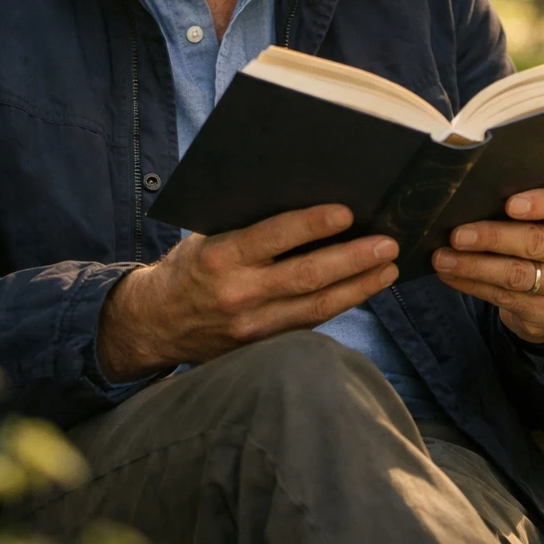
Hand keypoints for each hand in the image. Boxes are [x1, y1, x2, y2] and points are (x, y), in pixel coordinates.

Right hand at [97, 204, 397, 380]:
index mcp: (220, 256)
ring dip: (359, 286)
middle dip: (353, 259)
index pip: (273, 237)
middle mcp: (238, 293)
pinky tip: (364, 289)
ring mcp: (252, 326)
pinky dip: (341, 305)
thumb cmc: (189, 266)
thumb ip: (247, 224)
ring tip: (389, 268)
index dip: (312, 224)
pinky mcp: (262, 346)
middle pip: (307, 276)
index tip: (347, 212)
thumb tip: (304, 196)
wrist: (154, 323)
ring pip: (317, 306)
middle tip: (388, 244)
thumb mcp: (207, 236)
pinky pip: (309, 323)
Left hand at [431, 186, 543, 343]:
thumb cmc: (542, 230)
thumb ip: (522, 201)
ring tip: (443, 258)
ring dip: (473, 266)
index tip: (509, 204)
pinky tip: (452, 276)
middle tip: (457, 235)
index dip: (542, 203)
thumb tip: (472, 197)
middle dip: (491, 238)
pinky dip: (473, 285)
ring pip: (517, 275)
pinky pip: (506, 298)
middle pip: (536, 242)